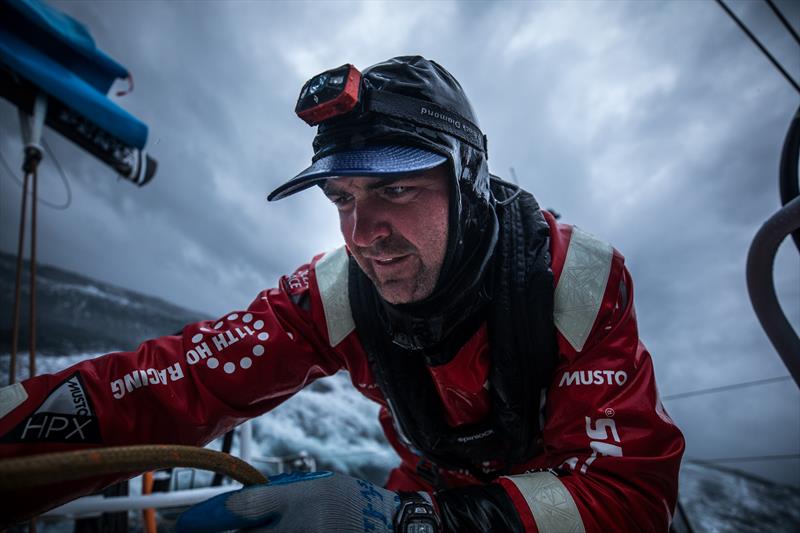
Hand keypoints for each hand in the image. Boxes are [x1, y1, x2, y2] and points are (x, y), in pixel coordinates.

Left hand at [176, 471, 401, 532]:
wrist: (393, 528)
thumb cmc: (353, 502)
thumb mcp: (316, 485)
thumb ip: (278, 494)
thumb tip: (237, 508)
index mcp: (301, 500)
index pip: (243, 508)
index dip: (208, 516)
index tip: (187, 523)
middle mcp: (300, 528)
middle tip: (192, 532)